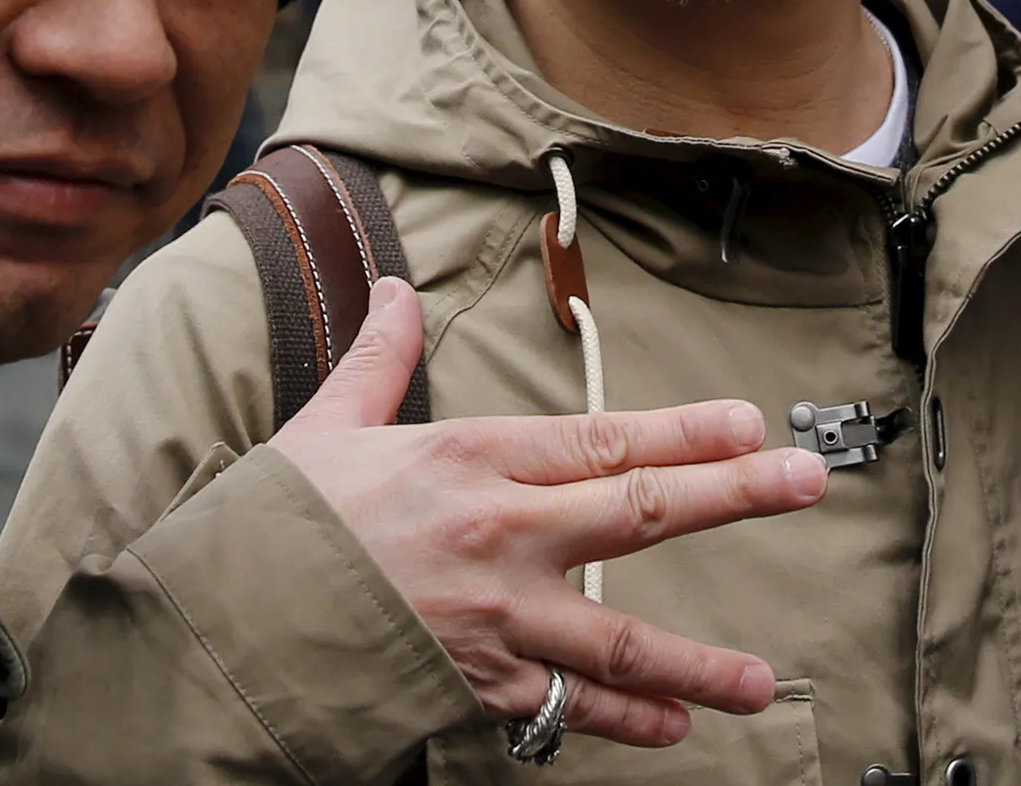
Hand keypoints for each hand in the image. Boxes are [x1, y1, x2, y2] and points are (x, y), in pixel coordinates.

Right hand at [270, 276, 827, 748]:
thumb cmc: (270, 525)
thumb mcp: (325, 427)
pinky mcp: (470, 689)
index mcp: (469, 458)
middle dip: (733, 495)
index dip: (683, 430)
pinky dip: (620, 723)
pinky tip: (671, 729)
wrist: (215, 630)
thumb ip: (377, 361)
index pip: (601, 437)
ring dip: (698, 663)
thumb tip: (390, 290)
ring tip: (762, 679)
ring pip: (617, 641)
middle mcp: (498, 536)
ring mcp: (491, 621)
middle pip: (639, 512)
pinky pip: (562, 711)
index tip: (749, 423)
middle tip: (805, 482)